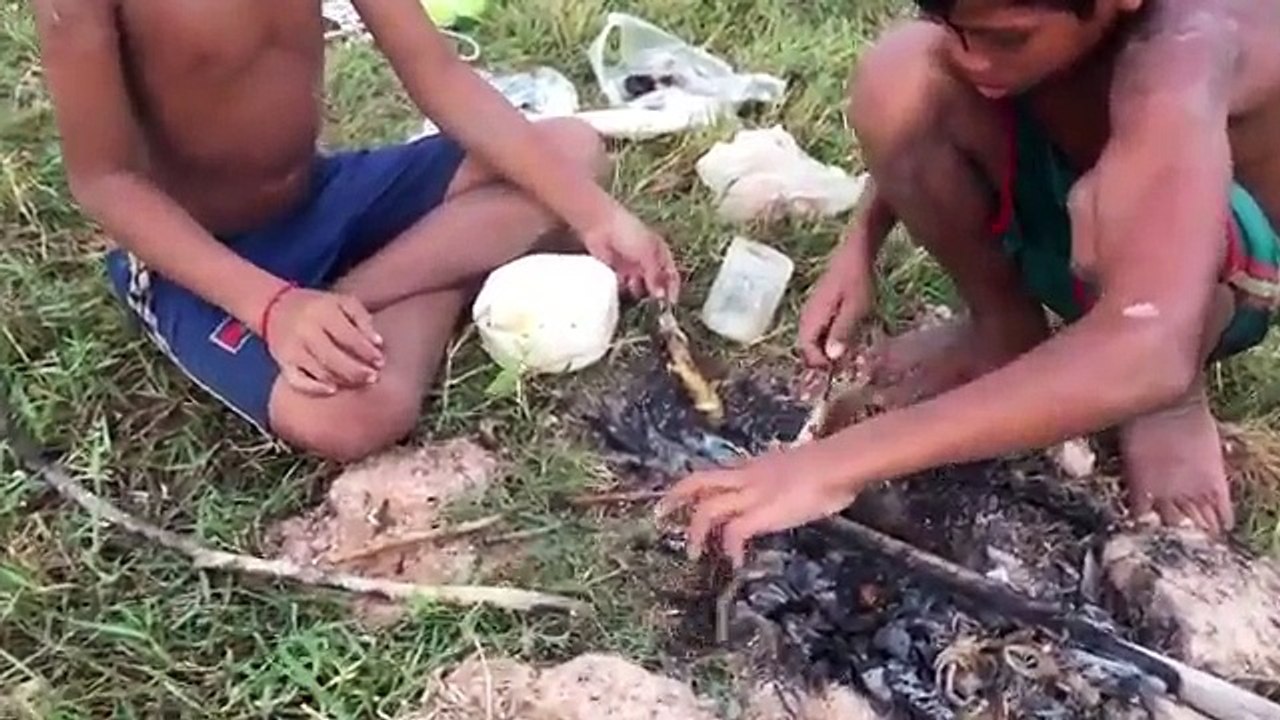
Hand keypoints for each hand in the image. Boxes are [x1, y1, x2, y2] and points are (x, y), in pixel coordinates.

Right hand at [264, 288, 384, 395]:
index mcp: (322, 312)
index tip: (380, 361)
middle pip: (333, 358)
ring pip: (319, 371)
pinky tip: (332, 390)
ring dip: (342, 380)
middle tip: (373, 377)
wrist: (276, 306)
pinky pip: (297, 381)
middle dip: (357, 371)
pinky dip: (314, 389)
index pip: (348, 336)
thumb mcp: (343, 302)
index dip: (366, 351)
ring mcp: (292, 348)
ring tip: (360, 383)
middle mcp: (305, 331)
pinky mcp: (283, 362)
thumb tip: (378, 343)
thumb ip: (362, 319)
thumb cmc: (318, 306)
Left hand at [578, 204, 679, 300]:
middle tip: (652, 304)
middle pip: (656, 284)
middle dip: (655, 294)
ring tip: (633, 286)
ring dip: (638, 291)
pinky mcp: (617, 273)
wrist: (601, 226)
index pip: (671, 275)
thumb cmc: (629, 233)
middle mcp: (648, 262)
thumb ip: (655, 275)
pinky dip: (624, 289)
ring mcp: (632, 268)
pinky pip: (624, 287)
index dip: (672, 289)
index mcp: (660, 253)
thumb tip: (661, 296)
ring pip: (639, 288)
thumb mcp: (647, 253)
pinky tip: (621, 284)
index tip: (670, 304)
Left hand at [657, 449, 859, 567]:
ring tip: (691, 553)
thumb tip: (793, 489)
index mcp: (756, 466)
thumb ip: (788, 479)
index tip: (684, 496)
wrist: (840, 463)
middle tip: (659, 514)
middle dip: (675, 496)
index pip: (719, 471)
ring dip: (694, 531)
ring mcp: (752, 494)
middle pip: (699, 480)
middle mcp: (747, 477)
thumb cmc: (833, 466)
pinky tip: (734, 562)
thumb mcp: (800, 469)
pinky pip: (734, 531)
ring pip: (707, 507)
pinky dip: (729, 547)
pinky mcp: (761, 512)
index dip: (698, 484)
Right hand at [797, 239, 874, 366]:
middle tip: (847, 363)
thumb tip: (831, 356)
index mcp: (812, 317)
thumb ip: (843, 331)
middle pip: (808, 347)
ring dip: (828, 349)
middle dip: (824, 359)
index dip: (823, 363)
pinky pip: (819, 330)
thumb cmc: (857, 279)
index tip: (842, 367)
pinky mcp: (820, 307)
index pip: (807, 351)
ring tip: (849, 353)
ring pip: (813, 339)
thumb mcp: (856, 307)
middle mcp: (807, 316)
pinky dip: (830, 338)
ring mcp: (812, 311)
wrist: (855, 252)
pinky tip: (848, 337)